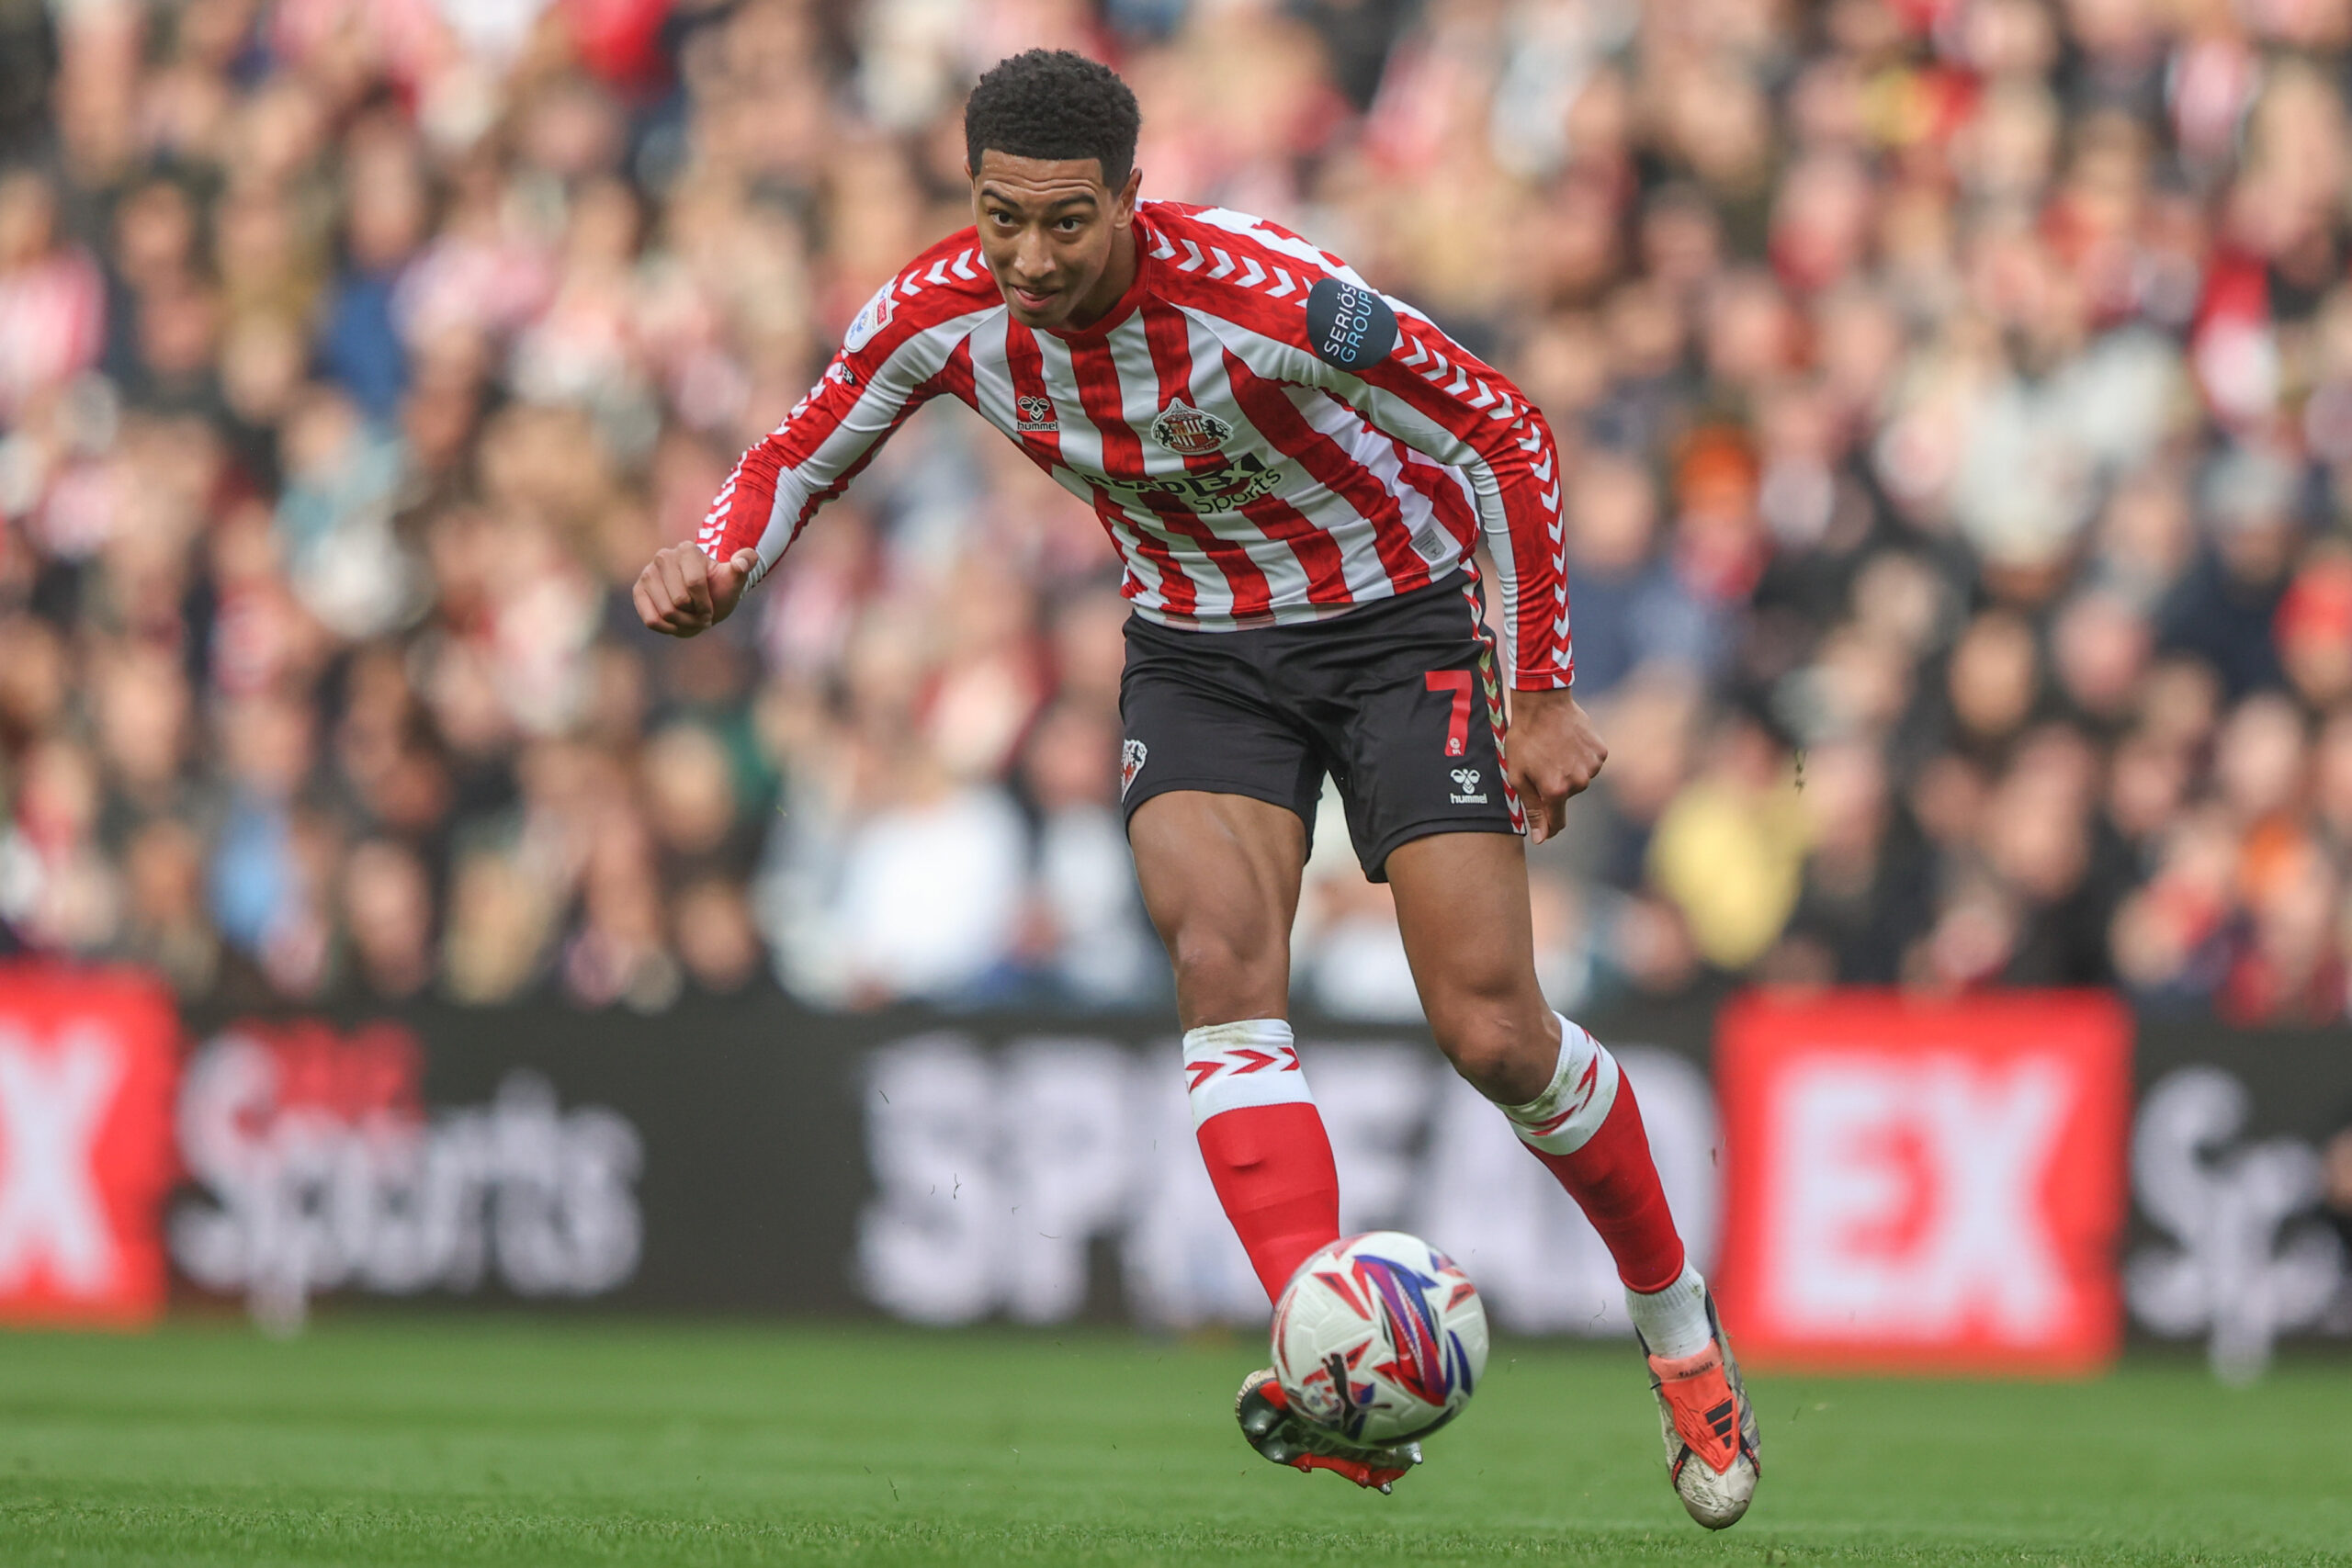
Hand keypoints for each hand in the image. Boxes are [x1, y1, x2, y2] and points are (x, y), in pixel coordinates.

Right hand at [633, 543, 758, 636]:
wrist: (702, 599)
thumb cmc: (718, 589)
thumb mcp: (734, 579)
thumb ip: (744, 565)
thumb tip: (743, 562)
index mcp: (687, 549)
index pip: (695, 584)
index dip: (706, 604)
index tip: (711, 609)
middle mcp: (663, 557)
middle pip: (679, 601)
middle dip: (695, 616)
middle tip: (701, 615)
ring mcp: (648, 573)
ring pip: (665, 612)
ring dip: (683, 624)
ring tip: (690, 618)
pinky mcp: (638, 591)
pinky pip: (650, 619)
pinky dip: (667, 629)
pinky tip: (676, 624)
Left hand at [1504, 687, 1606, 844]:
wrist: (1542, 704)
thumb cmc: (1525, 739)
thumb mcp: (1518, 775)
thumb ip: (1532, 808)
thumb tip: (1541, 838)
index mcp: (1555, 791)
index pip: (1556, 822)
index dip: (1548, 826)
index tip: (1543, 829)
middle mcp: (1578, 782)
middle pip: (1567, 797)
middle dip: (1555, 788)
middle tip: (1541, 764)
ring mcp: (1592, 767)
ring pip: (1579, 780)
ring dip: (1568, 771)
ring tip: (1554, 750)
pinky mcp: (1601, 752)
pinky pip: (1590, 764)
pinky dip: (1580, 758)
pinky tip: (1567, 743)